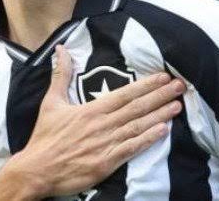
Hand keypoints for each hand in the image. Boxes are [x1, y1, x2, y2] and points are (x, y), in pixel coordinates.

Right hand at [0, 44, 185, 199]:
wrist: (37, 169)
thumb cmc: (45, 136)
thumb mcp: (51, 102)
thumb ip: (61, 75)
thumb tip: (61, 49)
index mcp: (91, 110)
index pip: (124, 94)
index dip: (146, 85)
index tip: (163, 76)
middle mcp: (102, 124)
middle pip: (136, 107)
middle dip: (160, 95)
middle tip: (180, 86)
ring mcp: (106, 144)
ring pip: (138, 126)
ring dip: (160, 115)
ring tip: (178, 105)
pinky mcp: (107, 162)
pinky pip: (132, 149)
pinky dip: (149, 139)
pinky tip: (163, 131)